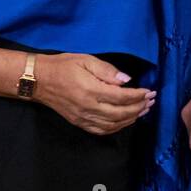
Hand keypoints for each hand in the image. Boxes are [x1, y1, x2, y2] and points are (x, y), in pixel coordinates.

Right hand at [33, 53, 153, 134]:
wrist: (39, 80)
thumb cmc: (63, 66)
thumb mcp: (85, 60)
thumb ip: (107, 70)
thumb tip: (126, 80)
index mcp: (91, 90)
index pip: (121, 97)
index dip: (138, 96)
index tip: (149, 91)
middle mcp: (88, 107)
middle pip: (120, 113)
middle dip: (139, 108)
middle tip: (151, 102)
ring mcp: (83, 118)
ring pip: (113, 125)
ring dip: (131, 119)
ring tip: (143, 111)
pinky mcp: (79, 123)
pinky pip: (101, 130)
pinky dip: (116, 128)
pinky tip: (125, 121)